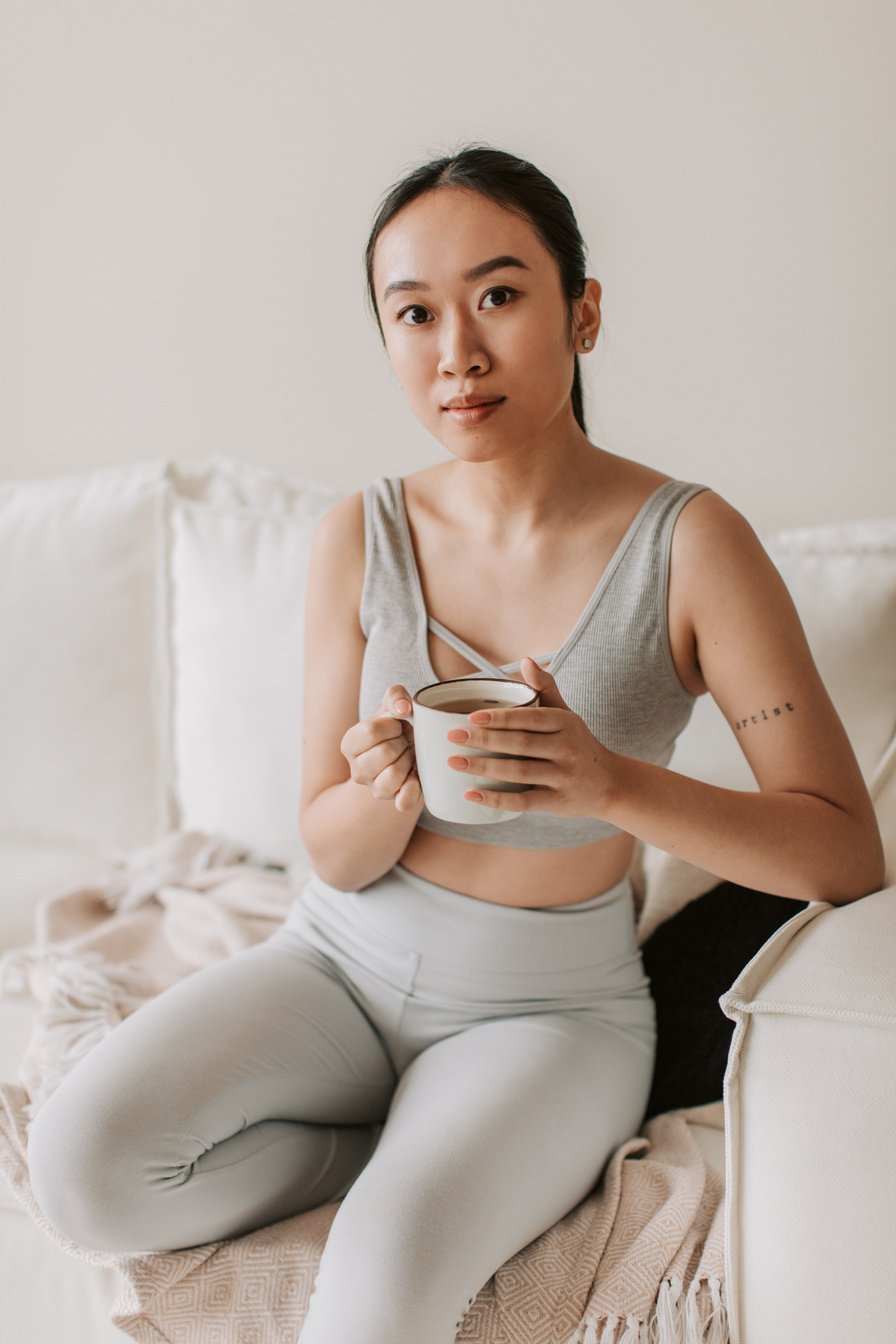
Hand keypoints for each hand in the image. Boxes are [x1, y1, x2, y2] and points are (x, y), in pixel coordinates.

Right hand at [340, 684, 421, 811]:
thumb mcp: (393, 704)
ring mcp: (374, 789)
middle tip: (404, 741)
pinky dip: (415, 787)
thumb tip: (404, 709)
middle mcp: (357, 770)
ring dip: (409, 760)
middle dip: (402, 742)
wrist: (409, 750)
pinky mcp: (394, 802)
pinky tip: (416, 774)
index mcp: (350, 744)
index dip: (391, 725)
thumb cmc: (397, 726)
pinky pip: (404, 801)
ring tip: (409, 755)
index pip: (370, 731)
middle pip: (384, 753)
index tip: (397, 725)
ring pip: (393, 776)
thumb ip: (395, 696)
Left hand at [444, 657, 616, 817]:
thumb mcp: (567, 715)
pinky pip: (523, 801)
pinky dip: (496, 800)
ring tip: (454, 762)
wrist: (610, 784)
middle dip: (484, 741)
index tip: (470, 717)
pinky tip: (471, 794)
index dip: (500, 718)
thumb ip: (545, 688)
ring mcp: (563, 777)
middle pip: (520, 744)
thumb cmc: (579, 744)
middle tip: (452, 737)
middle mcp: (567, 749)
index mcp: (565, 723)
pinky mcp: (557, 802)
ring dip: (484, 768)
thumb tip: (525, 660)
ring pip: (519, 772)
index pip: (530, 718)